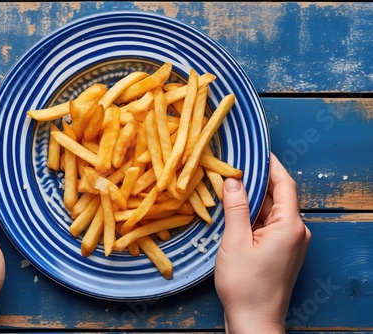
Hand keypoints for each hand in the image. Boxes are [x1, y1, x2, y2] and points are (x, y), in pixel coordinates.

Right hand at [214, 153, 310, 332]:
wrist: (253, 320)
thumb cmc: (245, 284)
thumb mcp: (235, 241)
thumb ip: (236, 207)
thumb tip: (234, 180)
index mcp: (290, 226)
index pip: (284, 184)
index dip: (271, 165)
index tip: (256, 150)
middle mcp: (296, 231)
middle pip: (278, 196)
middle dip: (256, 182)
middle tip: (233, 167)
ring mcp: (290, 242)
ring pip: (272, 210)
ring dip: (253, 199)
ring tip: (229, 186)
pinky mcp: (281, 251)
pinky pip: (269, 224)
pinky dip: (254, 215)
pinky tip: (235, 210)